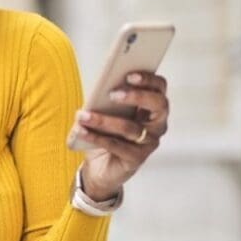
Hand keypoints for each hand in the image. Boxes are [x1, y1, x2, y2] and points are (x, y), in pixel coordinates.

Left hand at [67, 71, 168, 200]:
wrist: (101, 166)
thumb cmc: (107, 133)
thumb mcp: (106, 112)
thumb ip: (108, 99)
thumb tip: (100, 88)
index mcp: (152, 106)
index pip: (159, 87)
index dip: (149, 79)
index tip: (129, 75)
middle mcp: (157, 124)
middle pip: (158, 105)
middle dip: (136, 96)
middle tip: (112, 94)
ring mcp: (149, 142)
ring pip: (130, 128)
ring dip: (103, 120)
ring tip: (83, 115)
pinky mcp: (137, 159)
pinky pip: (117, 146)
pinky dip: (96, 138)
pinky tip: (81, 131)